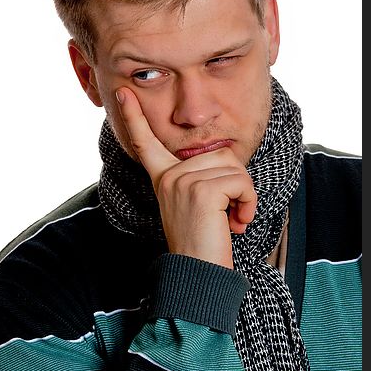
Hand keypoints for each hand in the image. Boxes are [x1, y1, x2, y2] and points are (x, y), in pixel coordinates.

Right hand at [116, 87, 256, 268]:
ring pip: (235, 168)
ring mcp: (182, 181)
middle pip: (221, 154)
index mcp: (164, 178)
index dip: (133, 117)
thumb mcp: (195, 205)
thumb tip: (224, 157)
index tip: (122, 93)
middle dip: (237, 183)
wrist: (198, 276)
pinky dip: (248, 203)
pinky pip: (241, 183)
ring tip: (231, 220)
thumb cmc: (202, 243)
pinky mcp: (201, 190)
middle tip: (228, 213)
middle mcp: (169, 177)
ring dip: (244, 196)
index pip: (146, 143)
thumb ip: (201, 178)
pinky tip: (236, 224)